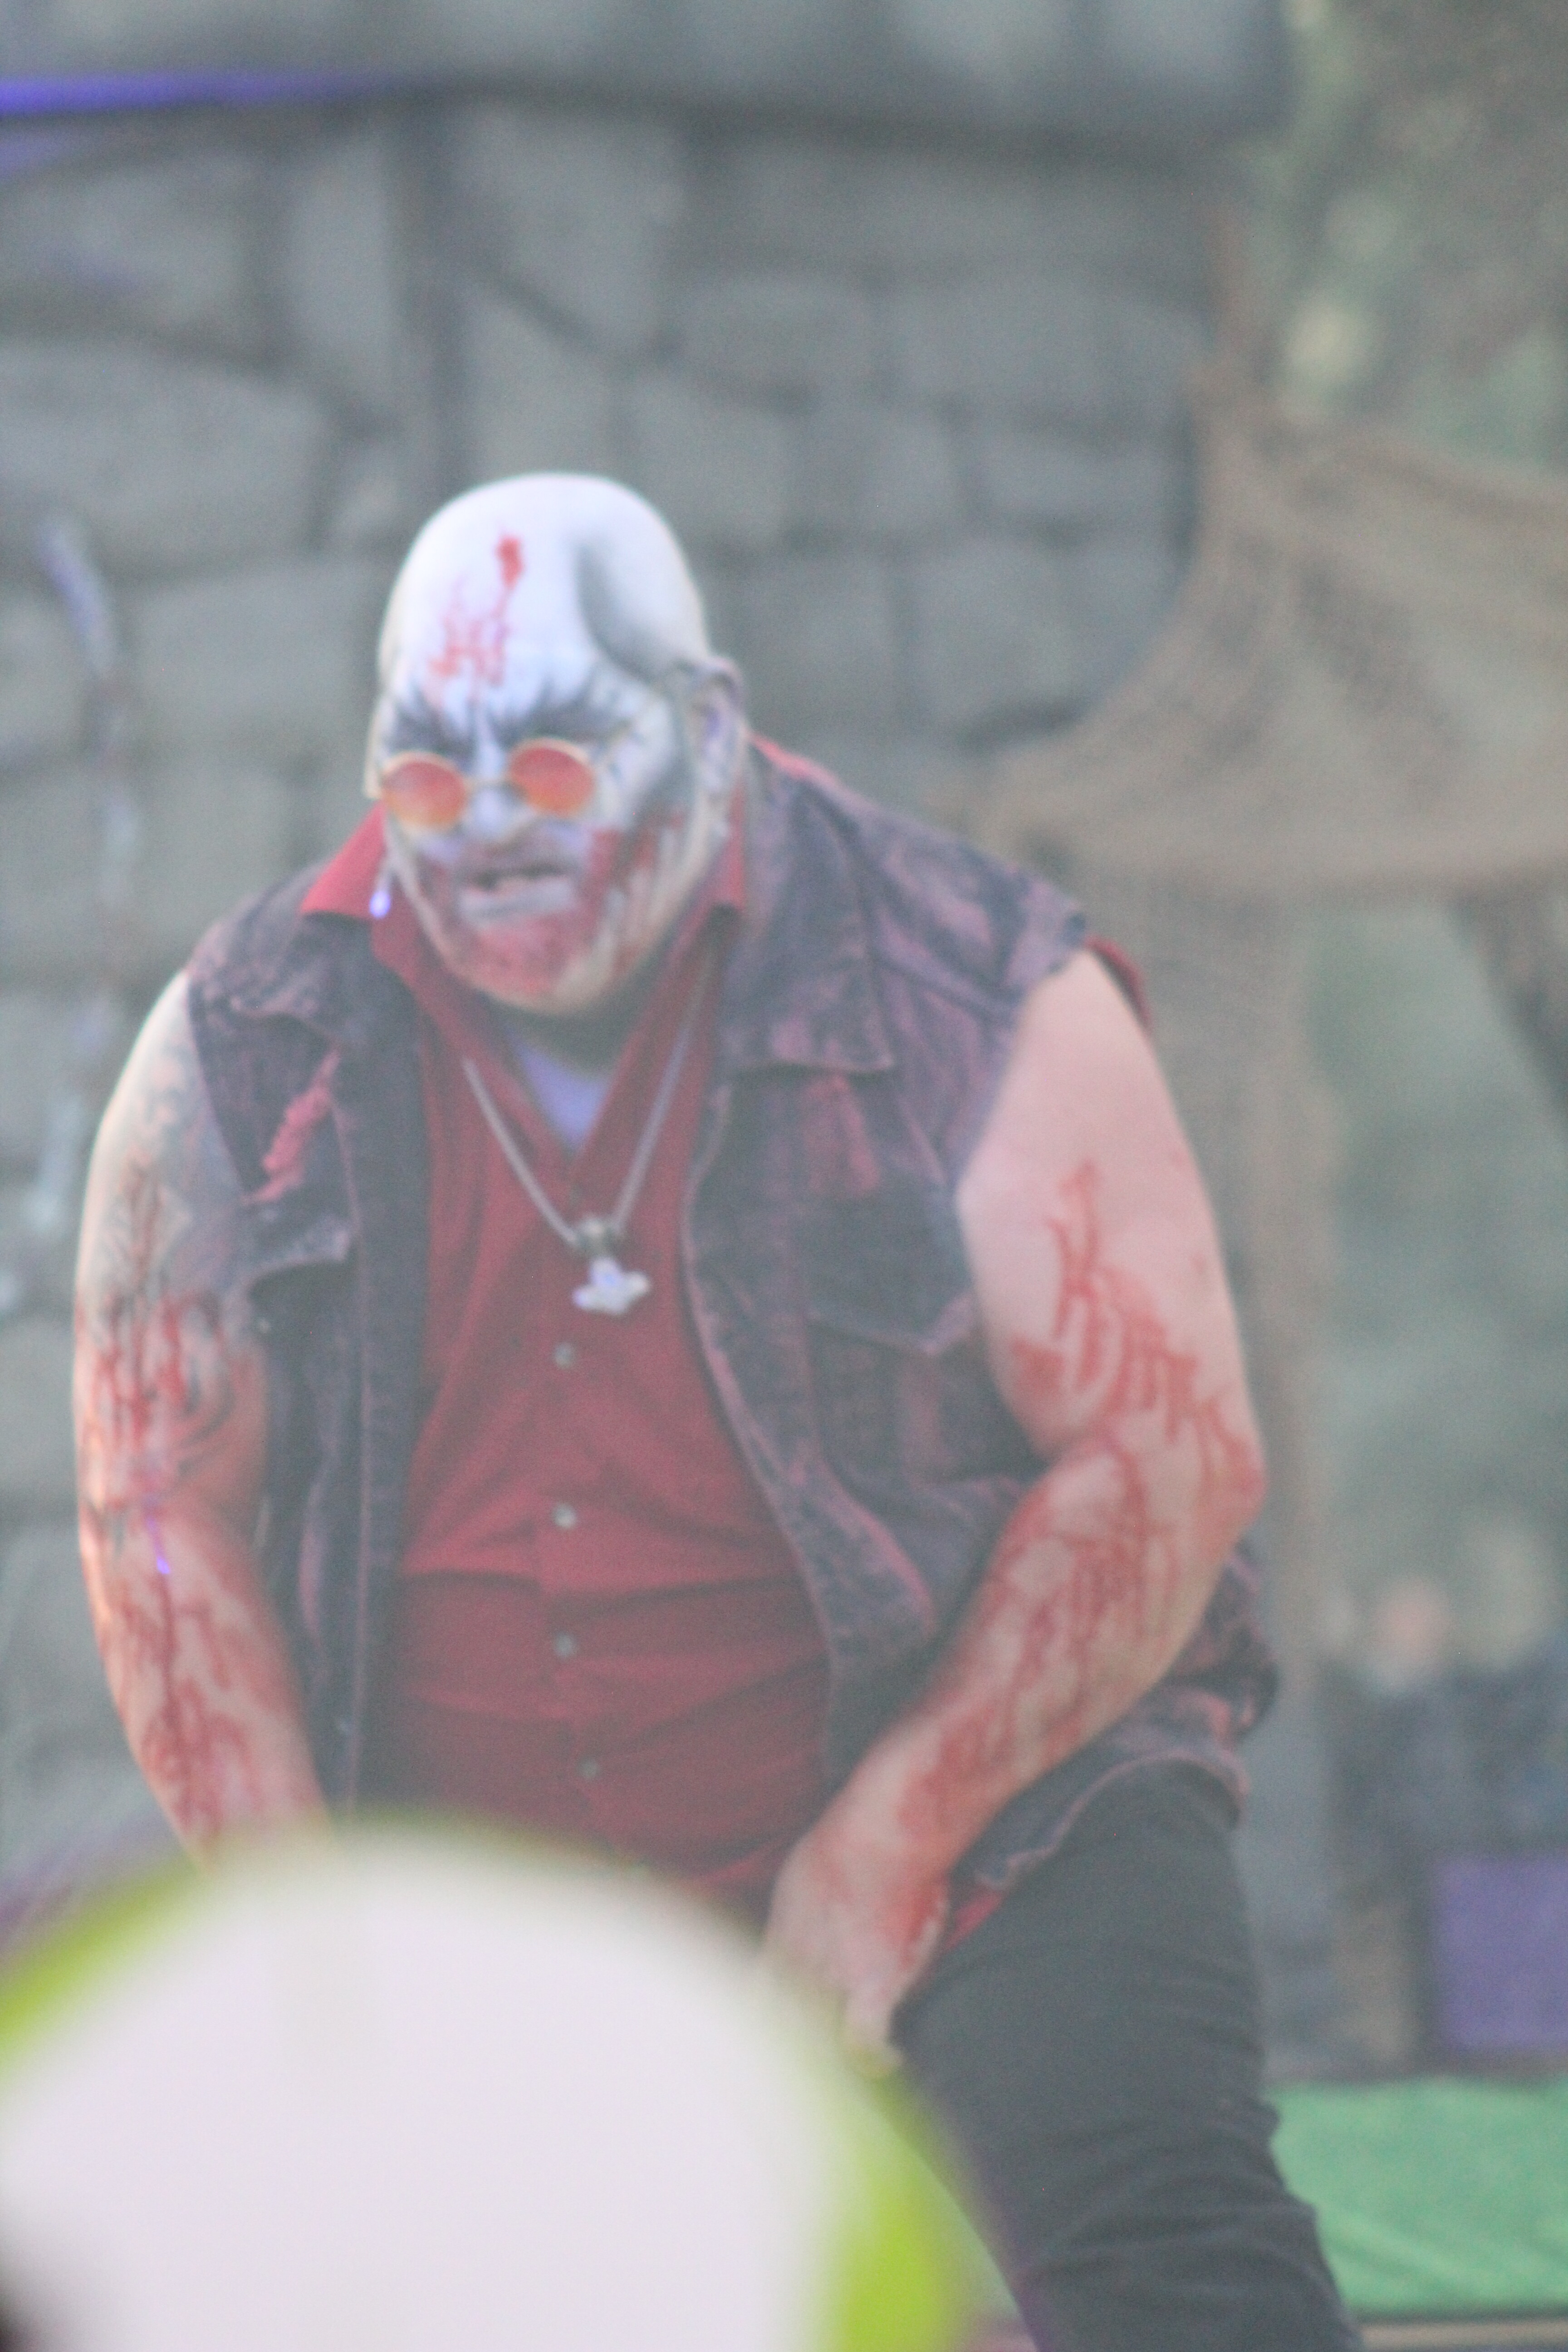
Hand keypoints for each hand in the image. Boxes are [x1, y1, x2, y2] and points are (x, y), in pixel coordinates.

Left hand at [763, 1801, 950, 2069]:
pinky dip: (877, 2057)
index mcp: (781, 1938)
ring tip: (850, 2063)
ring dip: (833, 2056)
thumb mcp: (801, 1874)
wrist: (884, 1834)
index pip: (757, 1995)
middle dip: (794, 2047)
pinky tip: (890, 2058)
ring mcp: (835, 1979)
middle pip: (782, 2024)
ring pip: (818, 2039)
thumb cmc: (848, 1838)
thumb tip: (806, 1916)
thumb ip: (798, 1909)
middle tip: (814, 2061)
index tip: (774, 2033)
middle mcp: (800, 1965)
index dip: (764, 2019)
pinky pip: (866, 2043)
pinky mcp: (874, 1987)